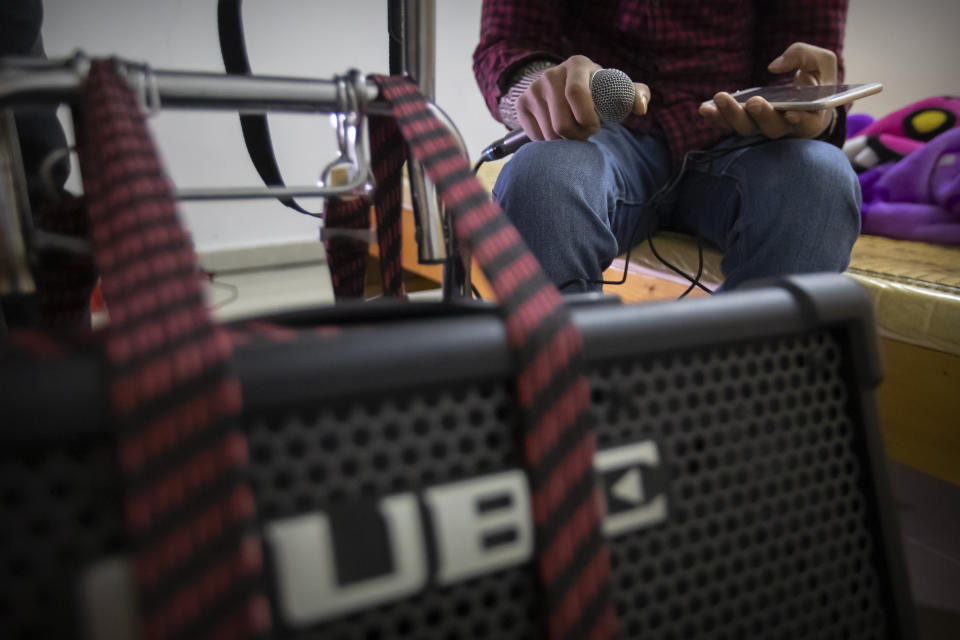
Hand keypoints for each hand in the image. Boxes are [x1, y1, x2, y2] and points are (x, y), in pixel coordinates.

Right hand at [517, 55, 649, 141]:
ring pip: (549, 134)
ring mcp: (533, 89)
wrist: (565, 87)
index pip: (576, 93)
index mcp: (577, 64)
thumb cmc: (599, 91)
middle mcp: (551, 74)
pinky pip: (536, 137)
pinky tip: (558, 134)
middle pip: (561, 123)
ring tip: (574, 133)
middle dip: (577, 136)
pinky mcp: (521, 104)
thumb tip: (641, 109)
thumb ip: (637, 95)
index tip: (595, 128)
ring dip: (565, 143)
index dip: (586, 118)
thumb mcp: (618, 89)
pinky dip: (550, 143)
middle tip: (586, 134)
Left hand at [699, 42, 837, 139]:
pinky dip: (717, 118)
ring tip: (719, 99)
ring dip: (732, 116)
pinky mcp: (747, 124)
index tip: (791, 113)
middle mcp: (786, 128)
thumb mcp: (820, 61)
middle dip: (762, 115)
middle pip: (771, 128)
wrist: (807, 96)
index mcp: (812, 117)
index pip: (805, 123)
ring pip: (747, 128)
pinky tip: (705, 108)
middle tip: (753, 101)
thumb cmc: (816, 78)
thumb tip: (773, 66)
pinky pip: (730, 124)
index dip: (799, 119)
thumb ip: (803, 56)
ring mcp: (763, 128)